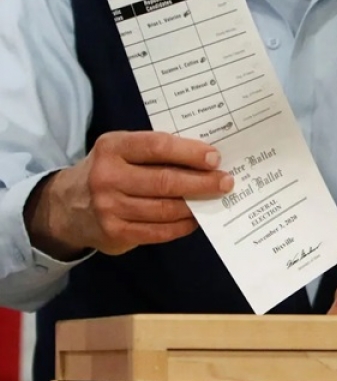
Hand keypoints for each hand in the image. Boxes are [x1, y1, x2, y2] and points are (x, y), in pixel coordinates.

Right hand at [24, 131, 230, 257]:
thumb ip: (155, 151)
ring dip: (196, 205)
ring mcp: (109, 208)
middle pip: (165, 181)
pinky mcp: (115, 233)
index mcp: (113, 148)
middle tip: (226, 182)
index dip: (190, 152)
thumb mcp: (122, 150)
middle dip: (201, 182)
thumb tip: (205, 158)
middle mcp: (108, 177)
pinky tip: (195, 219)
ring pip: (164, 209)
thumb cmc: (109, 170)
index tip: (215, 158)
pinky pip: (158, 231)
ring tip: (215, 199)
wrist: (66, 207)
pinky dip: (181, 226)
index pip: (157, 146)